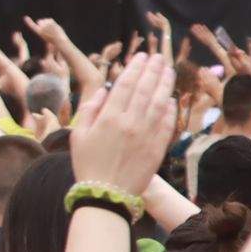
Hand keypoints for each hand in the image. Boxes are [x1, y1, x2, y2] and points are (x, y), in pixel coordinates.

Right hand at [68, 50, 178, 196]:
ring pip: (160, 103)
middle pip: (146, 89)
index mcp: (110, 117)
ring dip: (165, 84)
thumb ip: (91, 109)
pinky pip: (167, 124)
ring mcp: (147, 135)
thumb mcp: (79, 135)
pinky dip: (170, 109)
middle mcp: (131, 123)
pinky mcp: (158, 148)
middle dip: (154, 70)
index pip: (126, 84)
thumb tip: (105, 90)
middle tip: (159, 57)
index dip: (136, 68)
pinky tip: (171, 99)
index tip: (142, 56)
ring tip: (169, 70)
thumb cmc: (88, 165)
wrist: (106, 195)